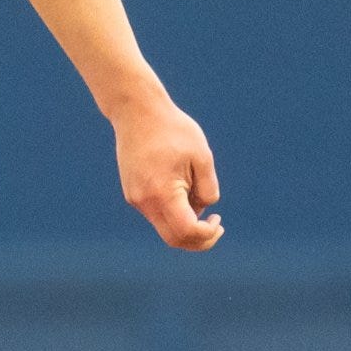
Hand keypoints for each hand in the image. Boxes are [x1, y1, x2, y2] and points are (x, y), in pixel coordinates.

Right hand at [113, 94, 223, 250]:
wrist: (136, 111)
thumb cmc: (173, 130)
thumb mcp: (202, 156)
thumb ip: (208, 189)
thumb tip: (203, 209)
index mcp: (162, 193)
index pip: (186, 231)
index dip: (207, 234)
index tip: (218, 220)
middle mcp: (144, 201)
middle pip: (173, 239)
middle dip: (197, 239)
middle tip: (216, 225)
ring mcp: (135, 198)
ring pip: (164, 226)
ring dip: (185, 221)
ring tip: (194, 186)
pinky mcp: (132, 193)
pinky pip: (156, 213)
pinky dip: (173, 210)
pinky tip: (181, 183)